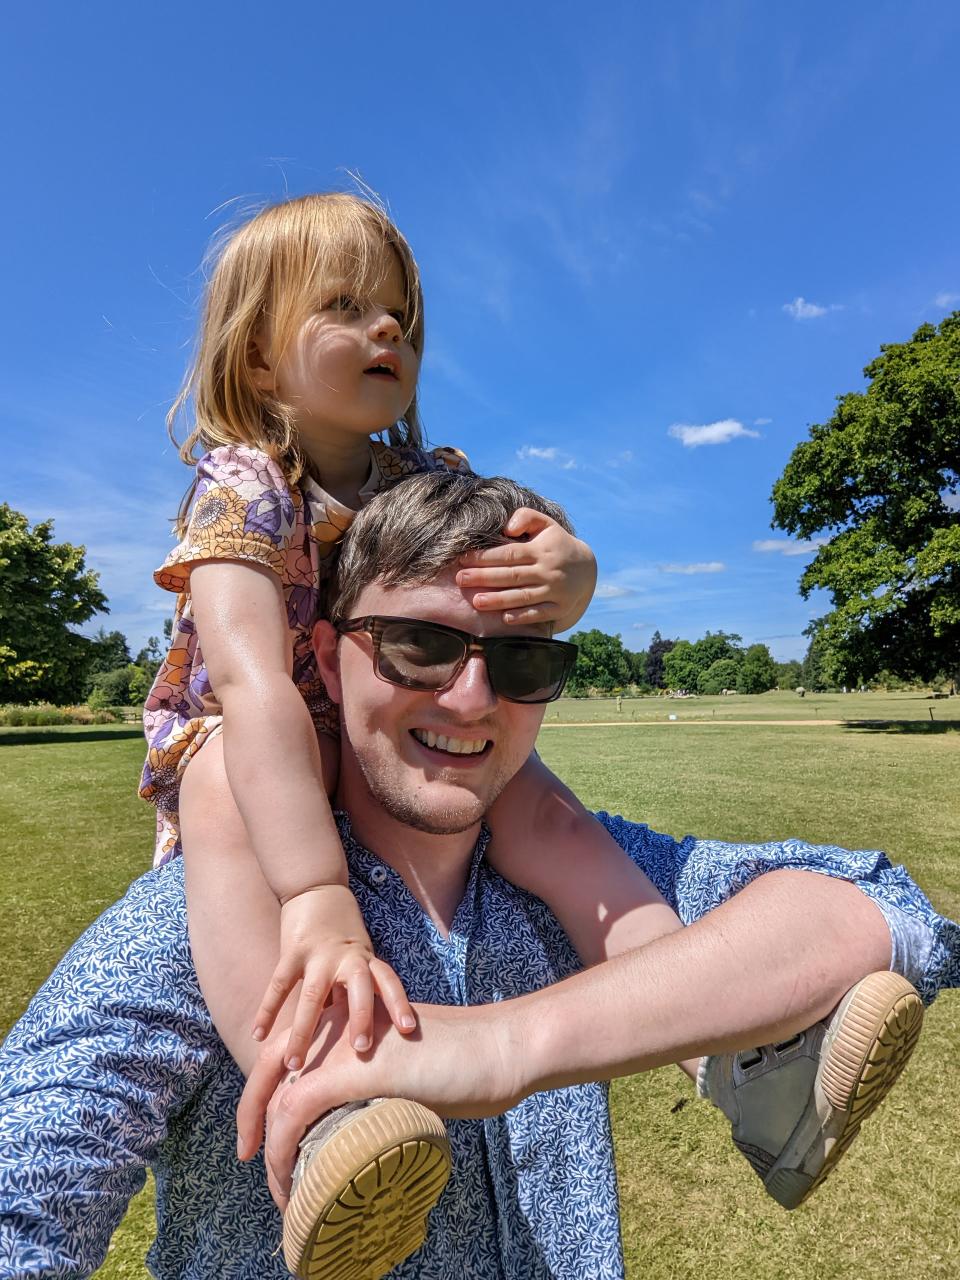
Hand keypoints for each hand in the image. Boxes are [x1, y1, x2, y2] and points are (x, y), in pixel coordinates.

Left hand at [236, 1000, 528, 1208]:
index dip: (270, 1096)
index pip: (290, 1055)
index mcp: (350, 1020)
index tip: (268, 1138)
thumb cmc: (464, 1062)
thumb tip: (362, 1121)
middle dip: (252, 1119)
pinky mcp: (352, 1071)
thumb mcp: (408, 1067)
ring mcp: (342, 1047)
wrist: (496, 1047)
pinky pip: (295, 1113)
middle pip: (270, 1071)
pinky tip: (288, 1182)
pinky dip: (283, 1151)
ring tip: (282, 1190)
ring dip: (273, 1151)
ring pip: (278, 1099)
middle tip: (253, 1160)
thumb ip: (378, 1081)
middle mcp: (337, 1026)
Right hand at [251, 884, 416, 1068]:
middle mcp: (347, 957)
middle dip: (360, 1019)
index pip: (388, 981)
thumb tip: (358, 1030)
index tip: (408, 1029)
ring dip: (304, 1032)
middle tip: (361, 1049)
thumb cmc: (341, 929)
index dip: (399, 1003)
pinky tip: (257, 1035)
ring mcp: (319, 954)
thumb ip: (355, 989)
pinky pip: (279, 985)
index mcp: (366, 958)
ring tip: (295, 1066)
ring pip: (313, 996)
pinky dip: (267, 1011)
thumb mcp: (357, 955)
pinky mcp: (292, 950)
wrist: (316, 886)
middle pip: (358, 989)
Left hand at [456, 508, 596, 629]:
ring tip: (477, 601)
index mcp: (542, 550)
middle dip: (484, 577)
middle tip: (461, 579)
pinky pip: (539, 613)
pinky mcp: (560, 608)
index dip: (485, 557)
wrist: (587, 569)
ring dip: (499, 600)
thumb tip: (507, 528)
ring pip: (523, 596)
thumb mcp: (546, 524)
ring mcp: (555, 591)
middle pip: (512, 575)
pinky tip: (504, 618)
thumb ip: (526, 517)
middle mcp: (549, 570)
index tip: (463, 559)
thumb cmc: (555, 544)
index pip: (510, 553)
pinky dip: (522, 616)